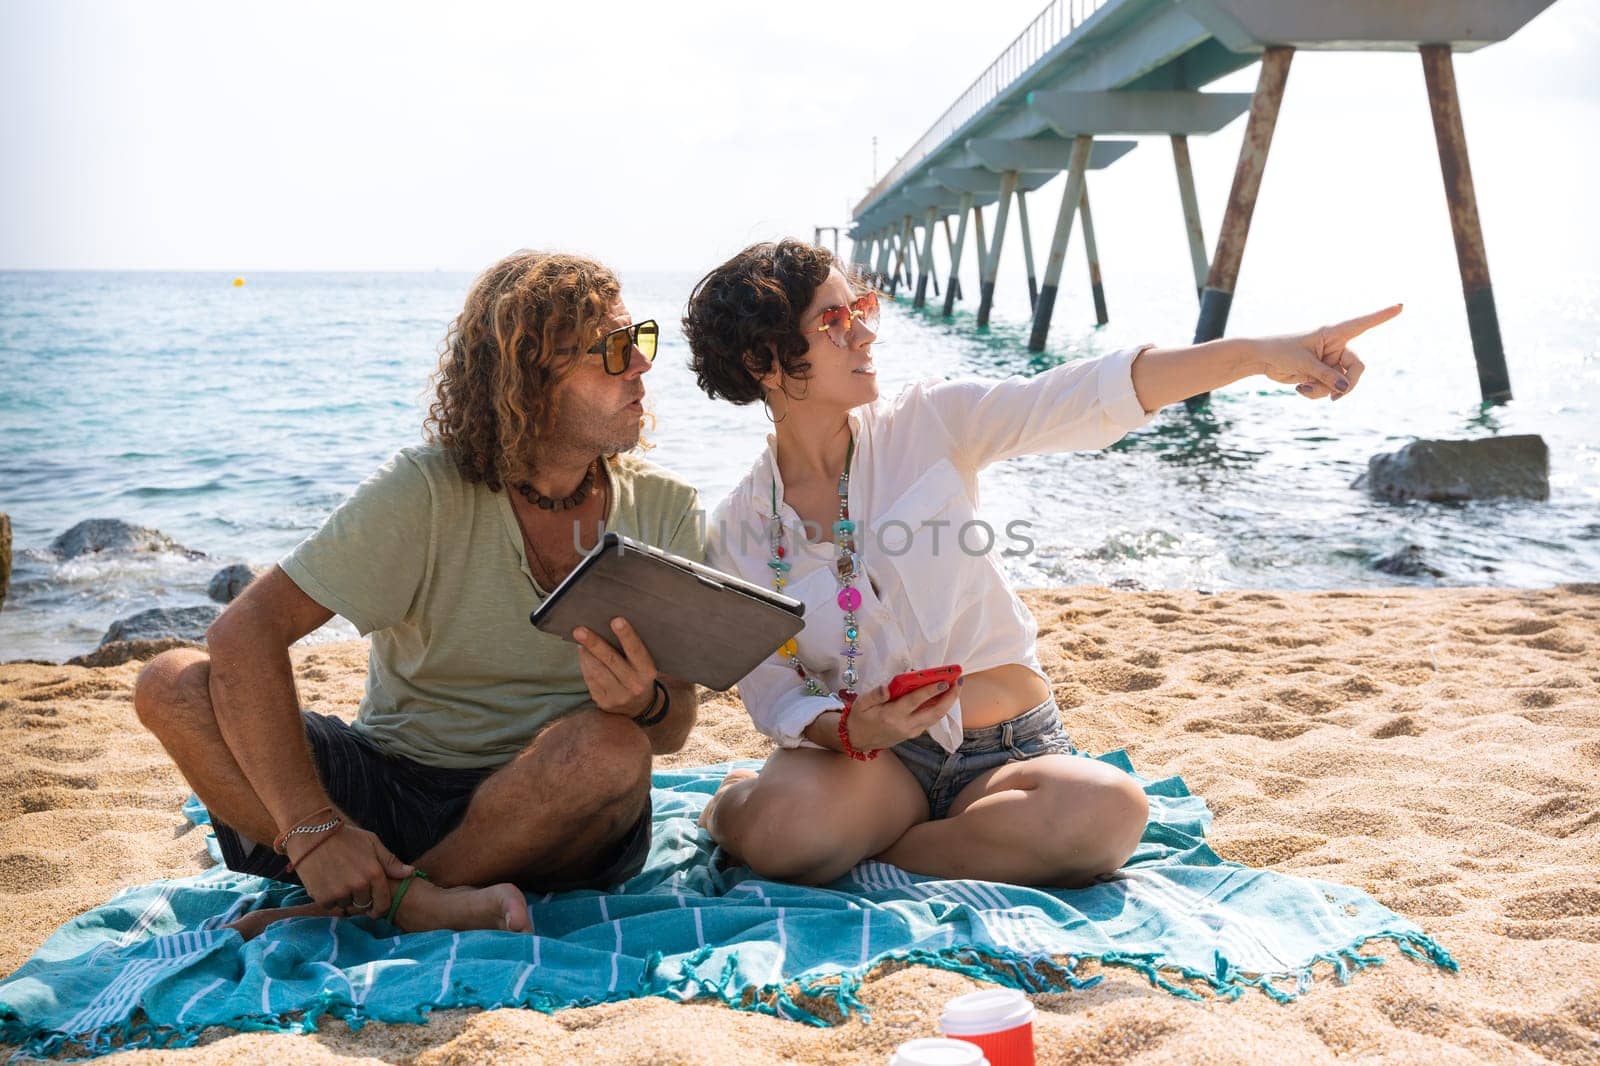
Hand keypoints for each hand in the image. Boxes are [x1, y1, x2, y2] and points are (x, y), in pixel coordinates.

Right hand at [288, 822, 411, 917]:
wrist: (312, 834)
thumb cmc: (346, 837)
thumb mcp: (372, 843)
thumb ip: (391, 862)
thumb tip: (410, 873)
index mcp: (374, 873)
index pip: (383, 904)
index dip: (380, 907)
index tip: (376, 908)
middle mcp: (359, 885)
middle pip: (364, 905)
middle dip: (362, 899)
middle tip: (353, 885)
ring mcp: (340, 892)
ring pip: (347, 905)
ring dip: (345, 898)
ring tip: (339, 880)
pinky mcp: (322, 897)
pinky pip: (331, 905)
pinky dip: (330, 898)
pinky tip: (328, 882)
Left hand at [573, 616, 658, 717]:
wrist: (640, 706)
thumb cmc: (639, 675)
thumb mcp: (644, 663)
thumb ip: (631, 649)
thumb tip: (607, 626)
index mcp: (647, 672)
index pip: (636, 650)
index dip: (626, 635)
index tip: (616, 620)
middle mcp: (634, 685)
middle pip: (611, 660)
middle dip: (594, 643)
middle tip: (580, 630)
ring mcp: (618, 696)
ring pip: (597, 670)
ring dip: (586, 653)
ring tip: (580, 638)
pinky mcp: (604, 703)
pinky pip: (590, 680)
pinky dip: (585, 664)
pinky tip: (583, 654)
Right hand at [841, 677, 960, 751]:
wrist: (858, 739)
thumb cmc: (860, 718)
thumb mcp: (861, 704)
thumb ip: (875, 694)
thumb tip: (886, 687)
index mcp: (892, 716)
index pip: (915, 701)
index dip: (931, 691)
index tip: (944, 681)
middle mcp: (905, 725)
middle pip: (934, 712)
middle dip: (949, 697)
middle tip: (958, 682)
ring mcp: (911, 731)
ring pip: (935, 718)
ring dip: (948, 703)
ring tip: (956, 688)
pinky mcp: (913, 733)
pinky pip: (930, 721)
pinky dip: (940, 709)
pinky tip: (943, 698)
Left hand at [1255, 304, 1401, 400]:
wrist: (1262, 360)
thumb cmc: (1280, 351)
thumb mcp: (1303, 364)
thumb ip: (1325, 376)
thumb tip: (1345, 388)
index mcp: (1333, 332)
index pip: (1362, 323)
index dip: (1382, 315)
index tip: (1401, 306)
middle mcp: (1336, 346)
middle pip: (1357, 367)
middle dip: (1348, 384)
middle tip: (1337, 397)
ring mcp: (1331, 361)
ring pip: (1342, 383)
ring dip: (1324, 391)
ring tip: (1303, 388)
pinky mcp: (1323, 374)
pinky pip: (1329, 389)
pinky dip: (1317, 393)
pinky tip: (1300, 388)